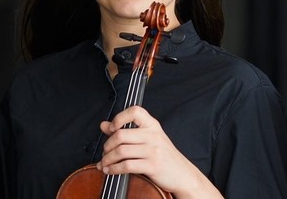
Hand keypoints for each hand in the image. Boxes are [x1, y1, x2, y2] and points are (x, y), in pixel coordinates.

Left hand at [97, 106, 222, 198]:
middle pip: (120, 135)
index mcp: (152, 125)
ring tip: (104, 164)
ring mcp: (154, 150)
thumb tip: (103, 125)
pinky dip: (114, 169)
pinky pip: (127, 166)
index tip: (111, 128)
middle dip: (107, 146)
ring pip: (121, 151)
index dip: (119, 118)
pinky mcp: (153, 166)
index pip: (134, 111)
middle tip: (104, 152)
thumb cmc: (163, 155)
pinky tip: (110, 171)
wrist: (183, 175)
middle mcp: (153, 135)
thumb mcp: (147, 138)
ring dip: (107, 159)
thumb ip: (125, 130)